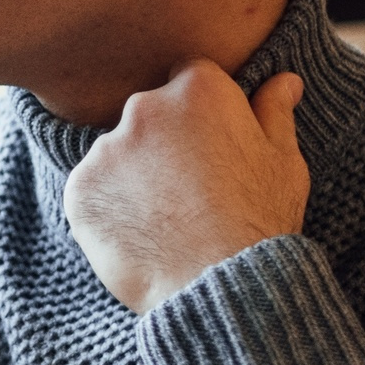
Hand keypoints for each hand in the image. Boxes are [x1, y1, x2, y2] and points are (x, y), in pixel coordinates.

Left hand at [62, 61, 308, 312]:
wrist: (220, 285)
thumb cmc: (260, 223)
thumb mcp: (283, 163)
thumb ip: (274, 114)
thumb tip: (285, 80)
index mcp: (199, 90)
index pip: (188, 79)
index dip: (199, 114)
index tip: (207, 147)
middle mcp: (146, 108)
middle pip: (148, 115)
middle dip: (163, 143)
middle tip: (187, 191)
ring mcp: (108, 149)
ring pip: (116, 154)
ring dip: (132, 177)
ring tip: (164, 220)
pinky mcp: (80, 188)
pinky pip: (91, 191)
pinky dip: (107, 209)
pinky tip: (139, 235)